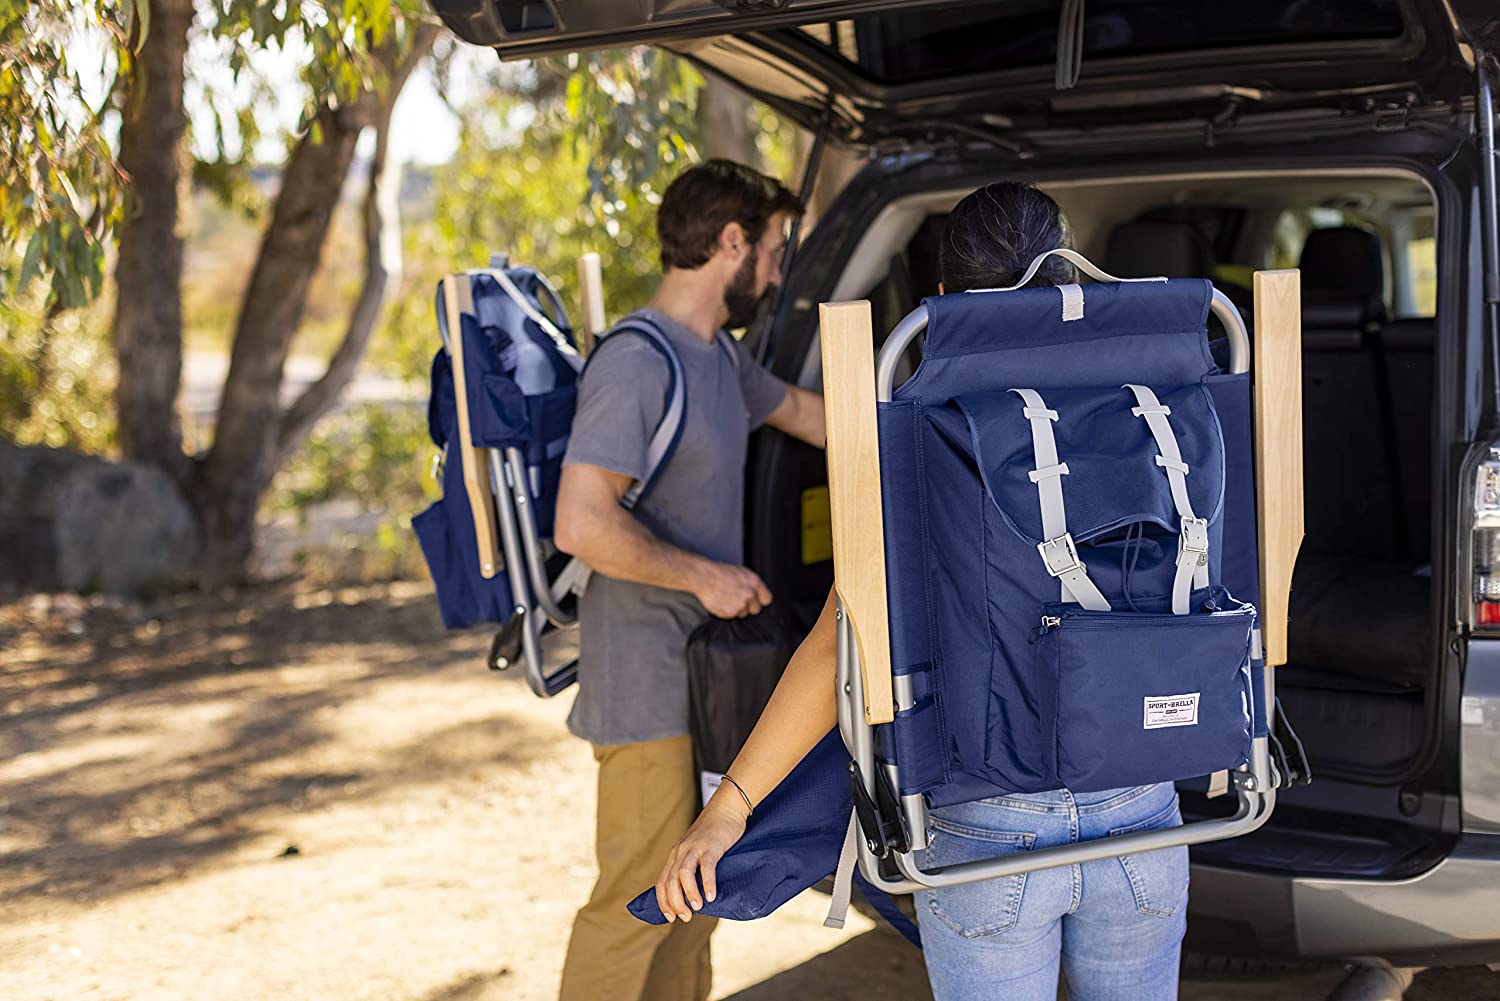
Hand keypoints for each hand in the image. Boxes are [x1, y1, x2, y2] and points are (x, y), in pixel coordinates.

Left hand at [655, 790, 749, 922]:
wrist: (726, 808)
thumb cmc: (714, 833)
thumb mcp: (696, 849)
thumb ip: (692, 867)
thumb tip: (693, 893)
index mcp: (676, 854)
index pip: (661, 882)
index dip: (663, 902)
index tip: (669, 918)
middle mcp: (681, 851)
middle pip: (670, 881)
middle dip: (675, 903)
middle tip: (685, 917)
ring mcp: (695, 848)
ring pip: (684, 874)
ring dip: (688, 894)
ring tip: (697, 908)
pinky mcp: (711, 846)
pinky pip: (706, 867)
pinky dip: (707, 883)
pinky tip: (711, 896)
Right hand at [695, 562, 771, 618]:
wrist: (704, 577)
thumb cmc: (720, 573)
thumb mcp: (742, 573)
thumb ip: (752, 585)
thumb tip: (757, 594)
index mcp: (754, 583)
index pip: (767, 599)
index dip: (760, 601)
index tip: (757, 601)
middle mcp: (749, 595)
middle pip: (756, 609)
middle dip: (749, 606)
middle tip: (739, 600)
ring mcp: (740, 605)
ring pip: (743, 614)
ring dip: (737, 609)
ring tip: (727, 598)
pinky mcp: (730, 613)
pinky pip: (732, 616)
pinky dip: (727, 611)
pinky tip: (722, 602)